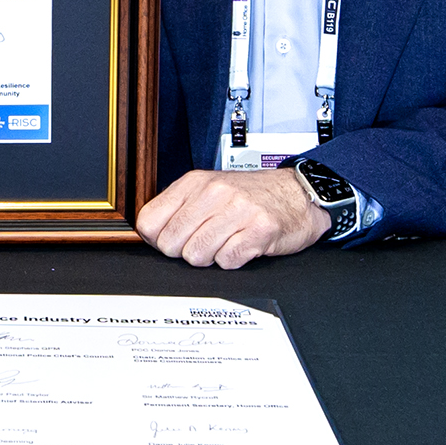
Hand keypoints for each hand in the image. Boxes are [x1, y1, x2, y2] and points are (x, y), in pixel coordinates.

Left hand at [136, 167, 328, 268]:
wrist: (297, 193)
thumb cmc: (250, 195)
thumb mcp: (207, 190)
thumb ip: (178, 208)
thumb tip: (150, 235)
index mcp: (194, 182)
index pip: (149, 222)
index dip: (156, 239)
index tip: (171, 239)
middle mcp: (214, 193)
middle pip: (170, 244)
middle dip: (184, 251)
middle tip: (204, 241)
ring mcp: (237, 210)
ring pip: (196, 256)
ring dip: (210, 257)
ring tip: (225, 242)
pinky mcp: (259, 230)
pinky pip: (227, 262)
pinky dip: (233, 260)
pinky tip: (242, 245)